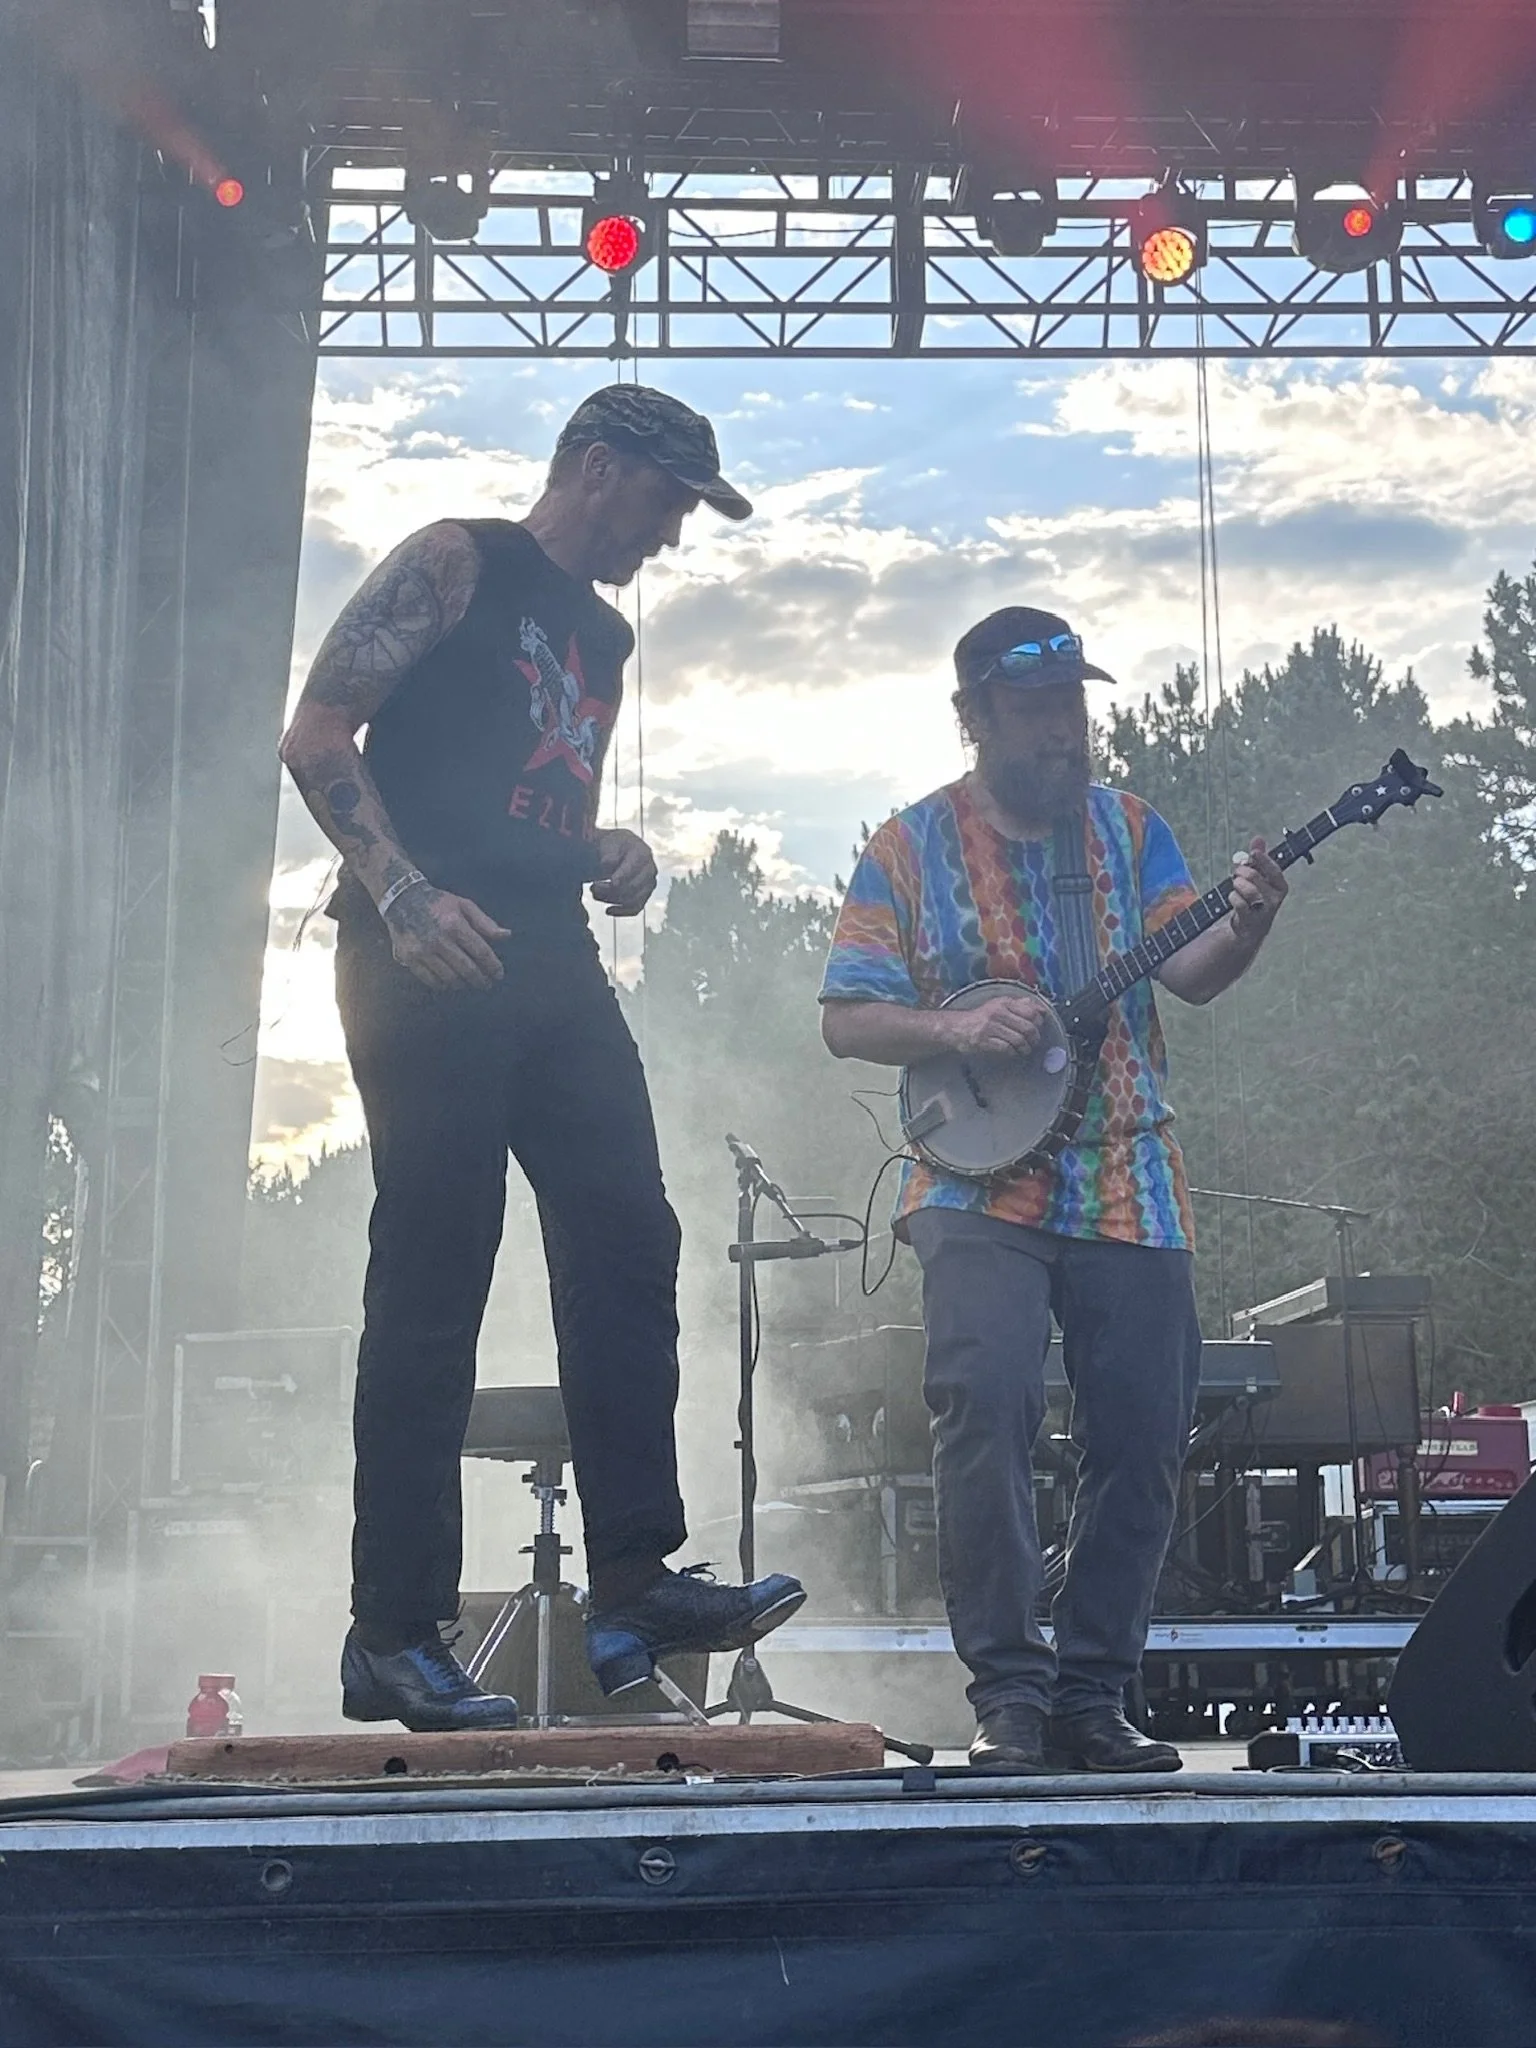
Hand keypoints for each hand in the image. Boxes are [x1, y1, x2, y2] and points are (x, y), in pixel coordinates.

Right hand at [384, 883, 510, 989]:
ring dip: (463, 983)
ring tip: (469, 982)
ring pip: (449, 977)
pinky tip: (450, 982)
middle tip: (487, 983)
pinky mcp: (409, 958)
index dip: (492, 966)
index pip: (480, 952)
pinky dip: (443, 985)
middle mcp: (438, 940)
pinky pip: (430, 980)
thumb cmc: (438, 903)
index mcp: (454, 925)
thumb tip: (507, 936)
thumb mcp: (464, 905)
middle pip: (466, 969)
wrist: (401, 899)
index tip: (498, 974)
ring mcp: (422, 951)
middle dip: (480, 979)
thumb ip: (485, 923)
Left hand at [590, 828, 657, 916]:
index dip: (622, 876)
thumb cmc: (611, 846)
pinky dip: (621, 911)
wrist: (618, 850)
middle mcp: (650, 869)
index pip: (633, 868)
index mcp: (642, 853)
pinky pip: (636, 908)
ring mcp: (649, 884)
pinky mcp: (644, 895)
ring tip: (594, 894)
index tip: (609, 883)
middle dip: (610, 890)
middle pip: (632, 886)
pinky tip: (608, 910)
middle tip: (592, 887)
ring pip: (633, 899)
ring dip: (612, 899)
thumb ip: (608, 852)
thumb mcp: (608, 843)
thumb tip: (607, 863)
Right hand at [947, 992, 1052, 1057]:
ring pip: (1019, 1039)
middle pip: (1028, 1027)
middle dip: (1034, 1038)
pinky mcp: (984, 1040)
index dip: (1039, 1022)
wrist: (957, 1027)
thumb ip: (1020, 1005)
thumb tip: (1041, 1009)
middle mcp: (998, 1013)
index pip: (1031, 1011)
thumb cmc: (981, 1017)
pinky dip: (1013, 1052)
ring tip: (1024, 1050)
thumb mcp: (999, 1005)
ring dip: (1025, 1048)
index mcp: (1004, 1002)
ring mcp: (990, 1027)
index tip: (1039, 1028)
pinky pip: (1006, 1048)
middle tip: (1034, 1042)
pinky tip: (1013, 1053)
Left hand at [1228, 836, 1287, 946]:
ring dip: (1237, 884)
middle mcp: (1275, 899)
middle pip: (1254, 877)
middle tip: (1237, 871)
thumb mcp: (1259, 877)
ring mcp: (1263, 910)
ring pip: (1247, 890)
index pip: (1274, 870)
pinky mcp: (1250, 918)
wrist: (1251, 926)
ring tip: (1236, 884)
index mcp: (1280, 886)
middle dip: (1242, 871)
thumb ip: (1258, 858)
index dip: (1264, 860)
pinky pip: (1238, 902)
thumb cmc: (1256, 897)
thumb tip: (1258, 838)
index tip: (1253, 853)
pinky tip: (1234, 897)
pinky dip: (1233, 896)